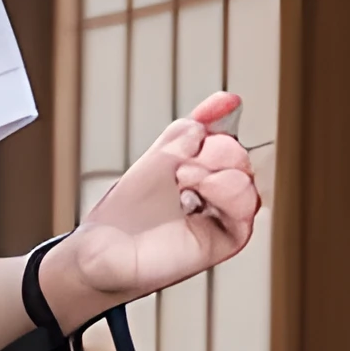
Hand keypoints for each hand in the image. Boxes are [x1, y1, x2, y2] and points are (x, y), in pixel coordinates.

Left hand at [66, 92, 261, 310]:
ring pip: (244, 179)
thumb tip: (229, 99)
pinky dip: (229, 193)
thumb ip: (188, 130)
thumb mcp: (157, 158)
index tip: (195, 128)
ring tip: (184, 177)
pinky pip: (246, 211)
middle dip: (215, 149)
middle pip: (236, 155)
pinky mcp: (224, 239)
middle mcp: (214, 192)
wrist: (103, 251)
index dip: (215, 122)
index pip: (221, 136)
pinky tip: (202, 190)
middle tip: (180, 164)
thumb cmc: (125, 212)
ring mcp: (220, 216)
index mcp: (199, 170)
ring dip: (218, 169)